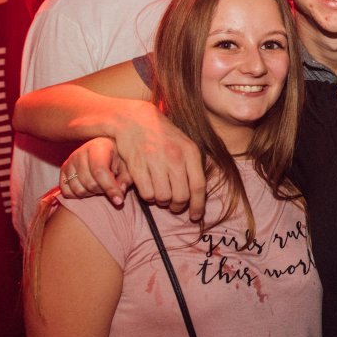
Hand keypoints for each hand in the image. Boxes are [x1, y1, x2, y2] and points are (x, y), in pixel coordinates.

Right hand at [60, 137, 132, 202]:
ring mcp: (69, 162)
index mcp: (98, 147)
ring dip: (92, 194)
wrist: (104, 150)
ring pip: (78, 190)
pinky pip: (67, 193)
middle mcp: (80, 153)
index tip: (119, 201)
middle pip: (90, 183)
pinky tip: (89, 188)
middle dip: (103, 191)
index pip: (100, 171)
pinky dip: (79, 196)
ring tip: (100, 186)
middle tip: (110, 187)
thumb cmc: (118, 158)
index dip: (110, 188)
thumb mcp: (126, 166)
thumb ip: (125, 179)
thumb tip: (119, 193)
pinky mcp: (62, 171)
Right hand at [113, 101, 205, 217]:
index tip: (195, 216)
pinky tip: (148, 190)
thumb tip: (200, 194)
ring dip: (162, 201)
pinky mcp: (137, 165)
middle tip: (173, 206)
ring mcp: (155, 161)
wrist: (136, 120)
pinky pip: (146, 193)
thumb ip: (194, 166)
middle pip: (181, 196)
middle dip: (178, 206)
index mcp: (191, 152)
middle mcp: (175, 157)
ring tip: (160, 195)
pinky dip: (148, 197)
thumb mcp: (185, 145)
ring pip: (163, 197)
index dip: (198, 205)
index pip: (198, 187)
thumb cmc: (164, 136)